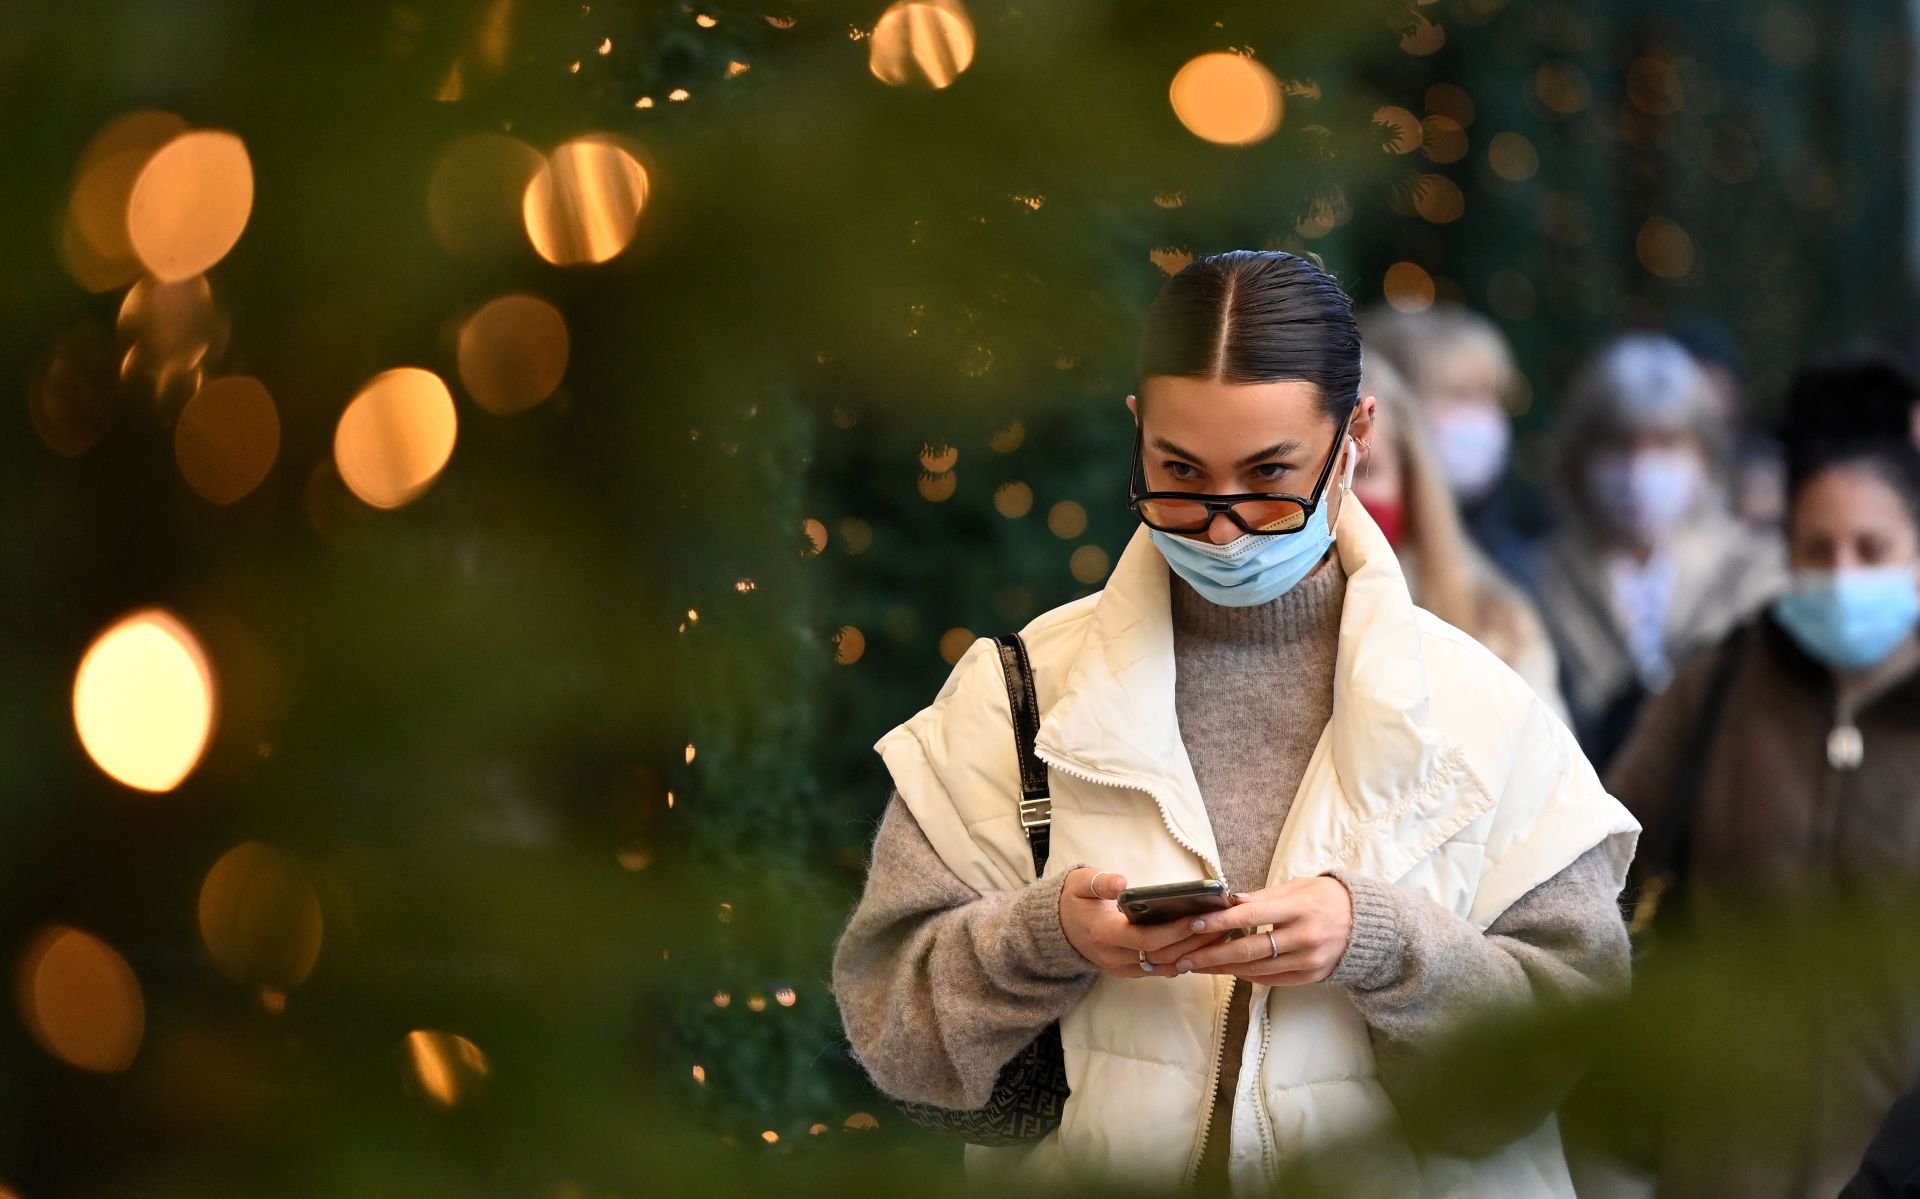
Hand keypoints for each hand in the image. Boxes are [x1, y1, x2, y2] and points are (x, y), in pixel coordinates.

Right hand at [1058, 868, 1216, 979]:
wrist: (1059, 927)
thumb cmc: (1074, 900)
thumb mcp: (1080, 883)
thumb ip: (1101, 882)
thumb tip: (1123, 883)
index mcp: (1104, 934)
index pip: (1145, 940)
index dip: (1174, 932)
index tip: (1198, 918)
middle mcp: (1114, 957)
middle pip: (1162, 956)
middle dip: (1194, 942)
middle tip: (1222, 925)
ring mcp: (1122, 968)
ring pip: (1165, 966)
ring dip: (1194, 953)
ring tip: (1221, 934)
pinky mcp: (1129, 971)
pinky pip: (1160, 969)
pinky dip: (1183, 959)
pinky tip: (1204, 946)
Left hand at [1151, 876, 1353, 985]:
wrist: (1368, 926)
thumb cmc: (1328, 898)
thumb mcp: (1299, 886)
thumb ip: (1264, 896)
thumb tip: (1230, 901)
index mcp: (1301, 908)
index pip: (1252, 915)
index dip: (1220, 921)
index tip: (1193, 923)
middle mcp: (1305, 937)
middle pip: (1249, 950)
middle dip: (1212, 955)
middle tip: (1184, 957)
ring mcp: (1308, 961)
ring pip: (1256, 969)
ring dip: (1223, 969)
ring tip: (1197, 965)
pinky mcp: (1310, 977)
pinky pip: (1271, 979)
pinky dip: (1246, 975)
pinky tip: (1226, 970)